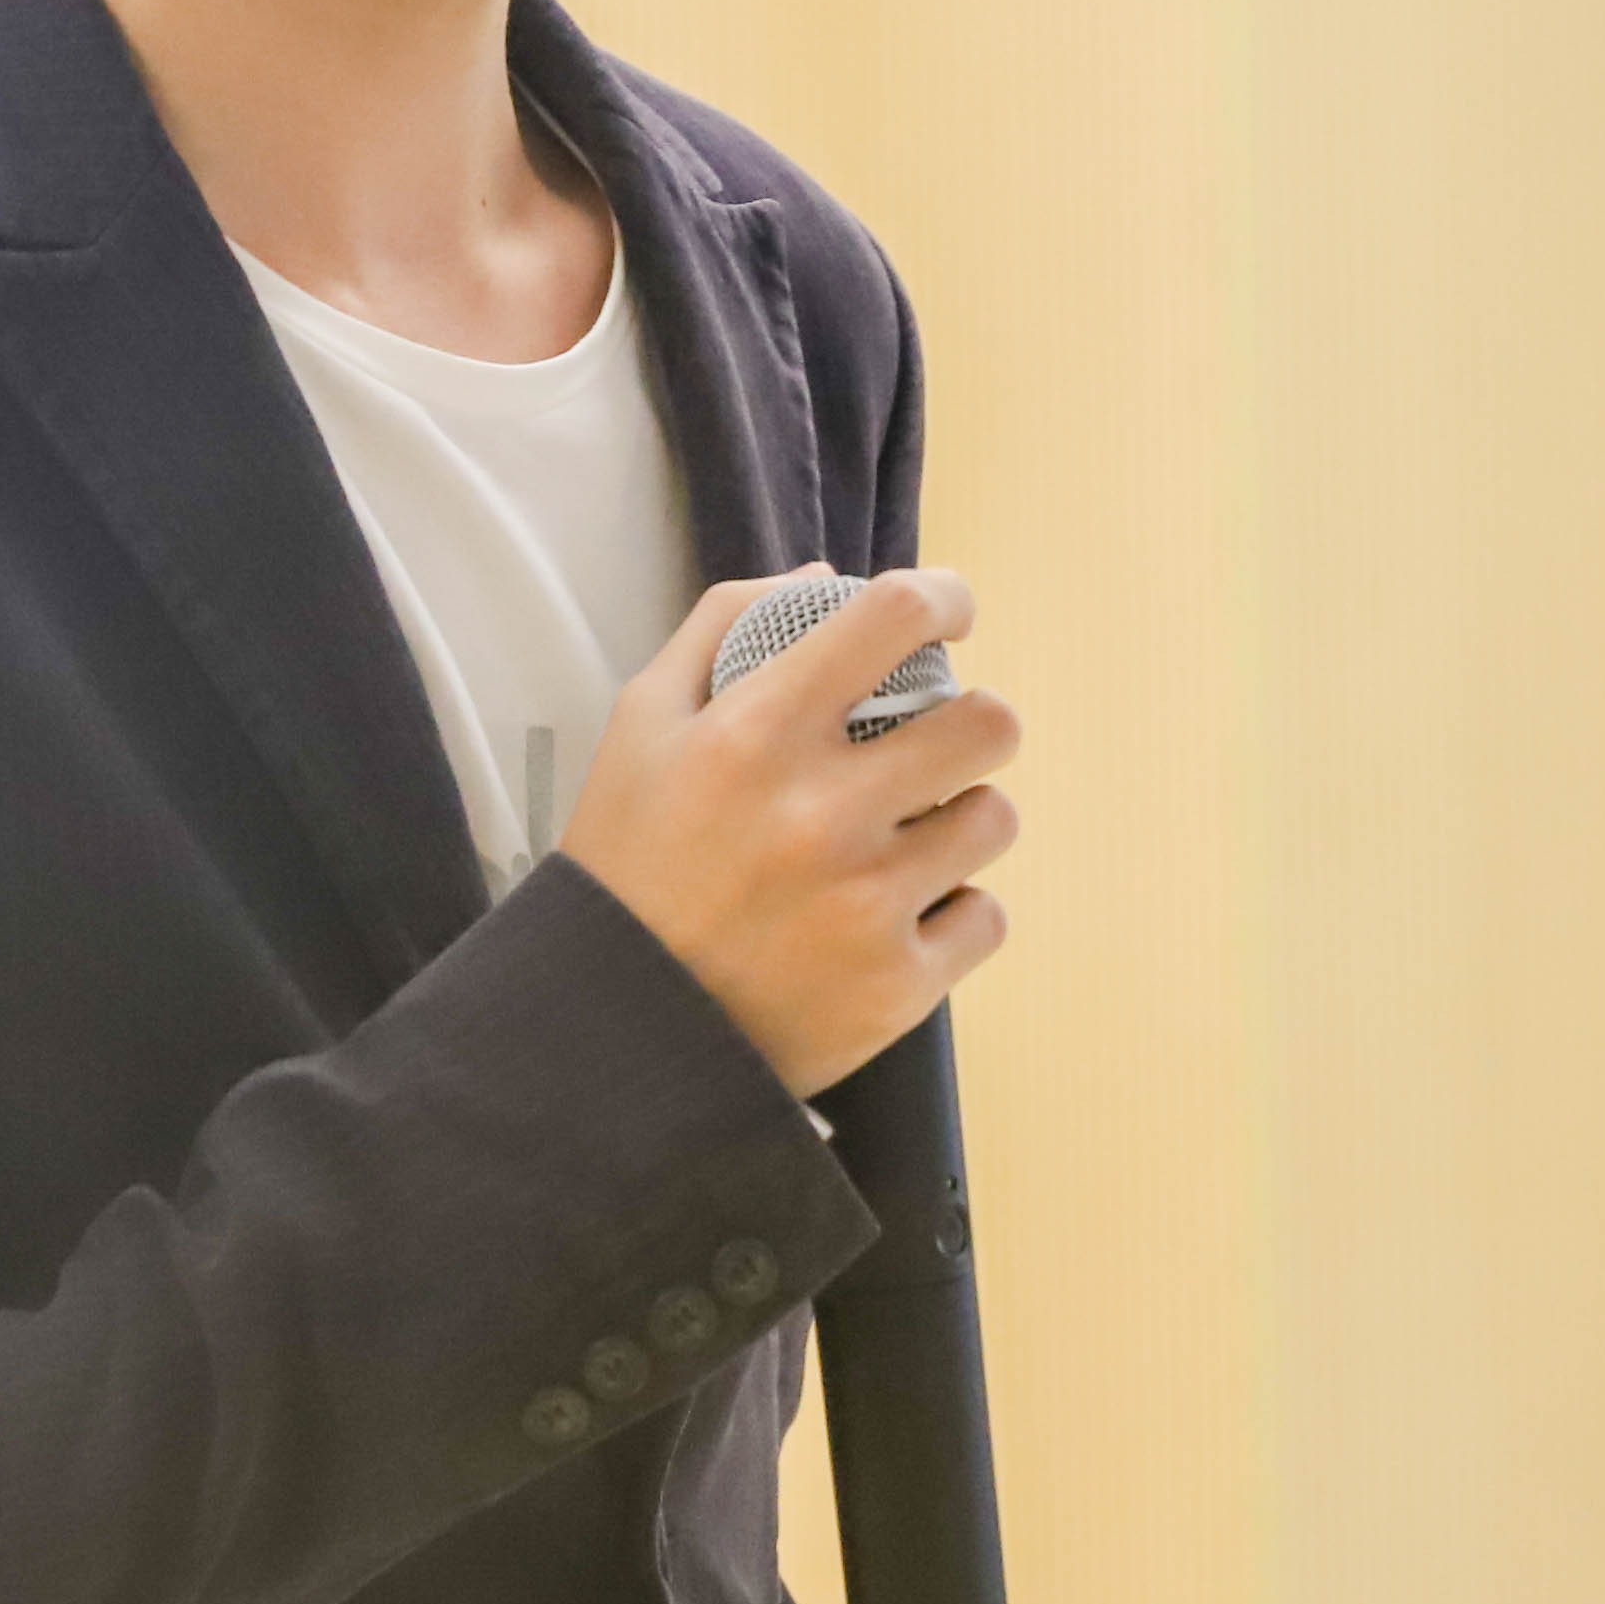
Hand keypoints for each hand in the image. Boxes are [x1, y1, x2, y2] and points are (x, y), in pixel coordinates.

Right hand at [550, 564, 1021, 1099]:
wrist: (610, 1027)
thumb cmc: (628, 861)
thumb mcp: (641, 723)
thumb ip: (724, 627)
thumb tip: (824, 576)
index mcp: (758, 731)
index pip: (896, 615)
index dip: (944, 599)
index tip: (949, 616)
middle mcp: (822, 810)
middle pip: (987, 722)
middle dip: (973, 721)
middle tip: (939, 743)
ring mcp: (866, 901)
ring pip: (994, 820)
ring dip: (962, 819)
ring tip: (909, 838)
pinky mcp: (896, 986)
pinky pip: (985, 917)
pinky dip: (952, 913)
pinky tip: (898, 915)